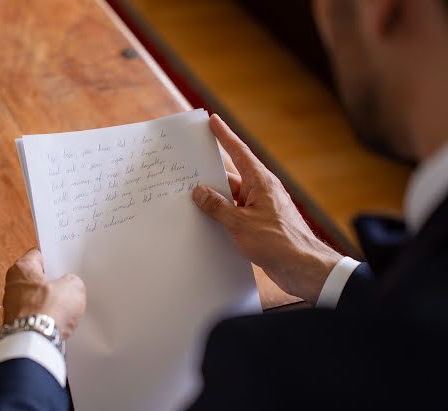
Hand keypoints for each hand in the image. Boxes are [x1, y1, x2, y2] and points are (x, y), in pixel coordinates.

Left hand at [3, 247, 85, 339]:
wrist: (36, 342)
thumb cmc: (48, 310)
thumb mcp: (73, 286)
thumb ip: (72, 280)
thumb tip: (69, 285)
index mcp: (21, 269)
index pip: (37, 254)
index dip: (52, 255)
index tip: (62, 256)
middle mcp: (12, 286)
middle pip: (36, 277)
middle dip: (52, 280)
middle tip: (69, 281)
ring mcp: (13, 307)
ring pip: (36, 298)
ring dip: (50, 300)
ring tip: (67, 303)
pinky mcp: (17, 325)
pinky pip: (36, 315)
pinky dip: (46, 316)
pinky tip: (59, 319)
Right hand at [192, 114, 341, 304]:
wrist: (302, 268)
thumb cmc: (277, 242)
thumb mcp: (240, 223)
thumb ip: (217, 207)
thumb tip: (199, 192)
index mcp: (260, 182)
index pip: (239, 152)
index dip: (224, 135)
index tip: (213, 120)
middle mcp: (261, 191)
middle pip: (231, 178)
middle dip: (210, 176)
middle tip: (189, 170)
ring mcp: (261, 209)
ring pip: (232, 199)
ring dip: (215, 201)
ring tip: (191, 202)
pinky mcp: (260, 225)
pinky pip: (236, 214)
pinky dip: (223, 216)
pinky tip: (208, 223)